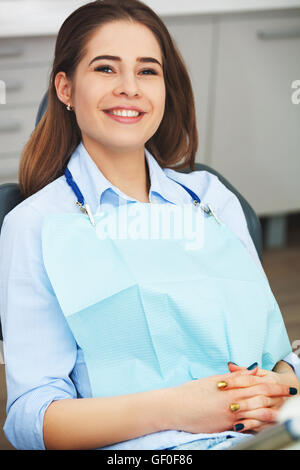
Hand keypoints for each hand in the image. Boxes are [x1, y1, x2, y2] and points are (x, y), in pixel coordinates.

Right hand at [168, 367, 292, 434]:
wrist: (175, 408)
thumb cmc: (191, 392)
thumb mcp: (213, 380)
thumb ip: (234, 377)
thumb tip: (252, 371)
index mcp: (229, 389)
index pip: (257, 385)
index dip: (273, 385)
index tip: (284, 385)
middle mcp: (232, 403)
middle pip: (261, 398)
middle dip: (277, 397)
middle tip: (290, 395)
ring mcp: (229, 417)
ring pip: (257, 414)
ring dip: (273, 412)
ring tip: (283, 411)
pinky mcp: (225, 428)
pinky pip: (247, 427)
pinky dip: (258, 425)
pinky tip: (266, 424)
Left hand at [226, 361, 299, 433]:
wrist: (286, 395)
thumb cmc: (268, 383)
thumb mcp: (259, 374)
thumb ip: (243, 371)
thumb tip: (230, 365)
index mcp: (269, 380)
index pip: (249, 380)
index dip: (234, 382)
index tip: (221, 384)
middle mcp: (275, 395)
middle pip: (258, 396)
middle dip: (242, 399)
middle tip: (227, 401)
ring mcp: (276, 408)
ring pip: (262, 412)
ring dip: (246, 412)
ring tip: (232, 411)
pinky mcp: (273, 421)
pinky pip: (262, 425)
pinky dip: (250, 425)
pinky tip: (238, 425)